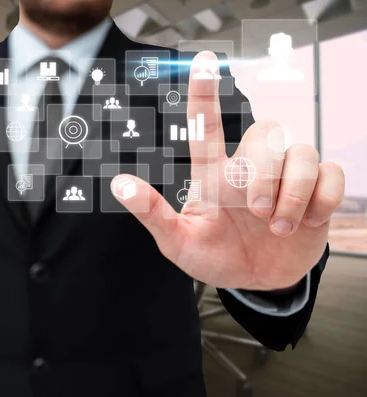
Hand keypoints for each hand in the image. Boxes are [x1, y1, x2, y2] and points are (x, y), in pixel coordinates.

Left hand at [112, 52, 344, 290]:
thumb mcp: (179, 242)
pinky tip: (308, 222)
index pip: (207, 126)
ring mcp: (286, 178)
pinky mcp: (316, 193)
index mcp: (214, 175)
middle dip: (265, 173)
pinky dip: (323, 199)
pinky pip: (332, 174)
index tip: (202, 60)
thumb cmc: (213, 257)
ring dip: (294, 192)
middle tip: (258, 214)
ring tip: (280, 228)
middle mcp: (251, 168)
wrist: (254, 282)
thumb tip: (118, 184)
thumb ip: (154, 215)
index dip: (204, 92)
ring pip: (303, 152)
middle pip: (265, 133)